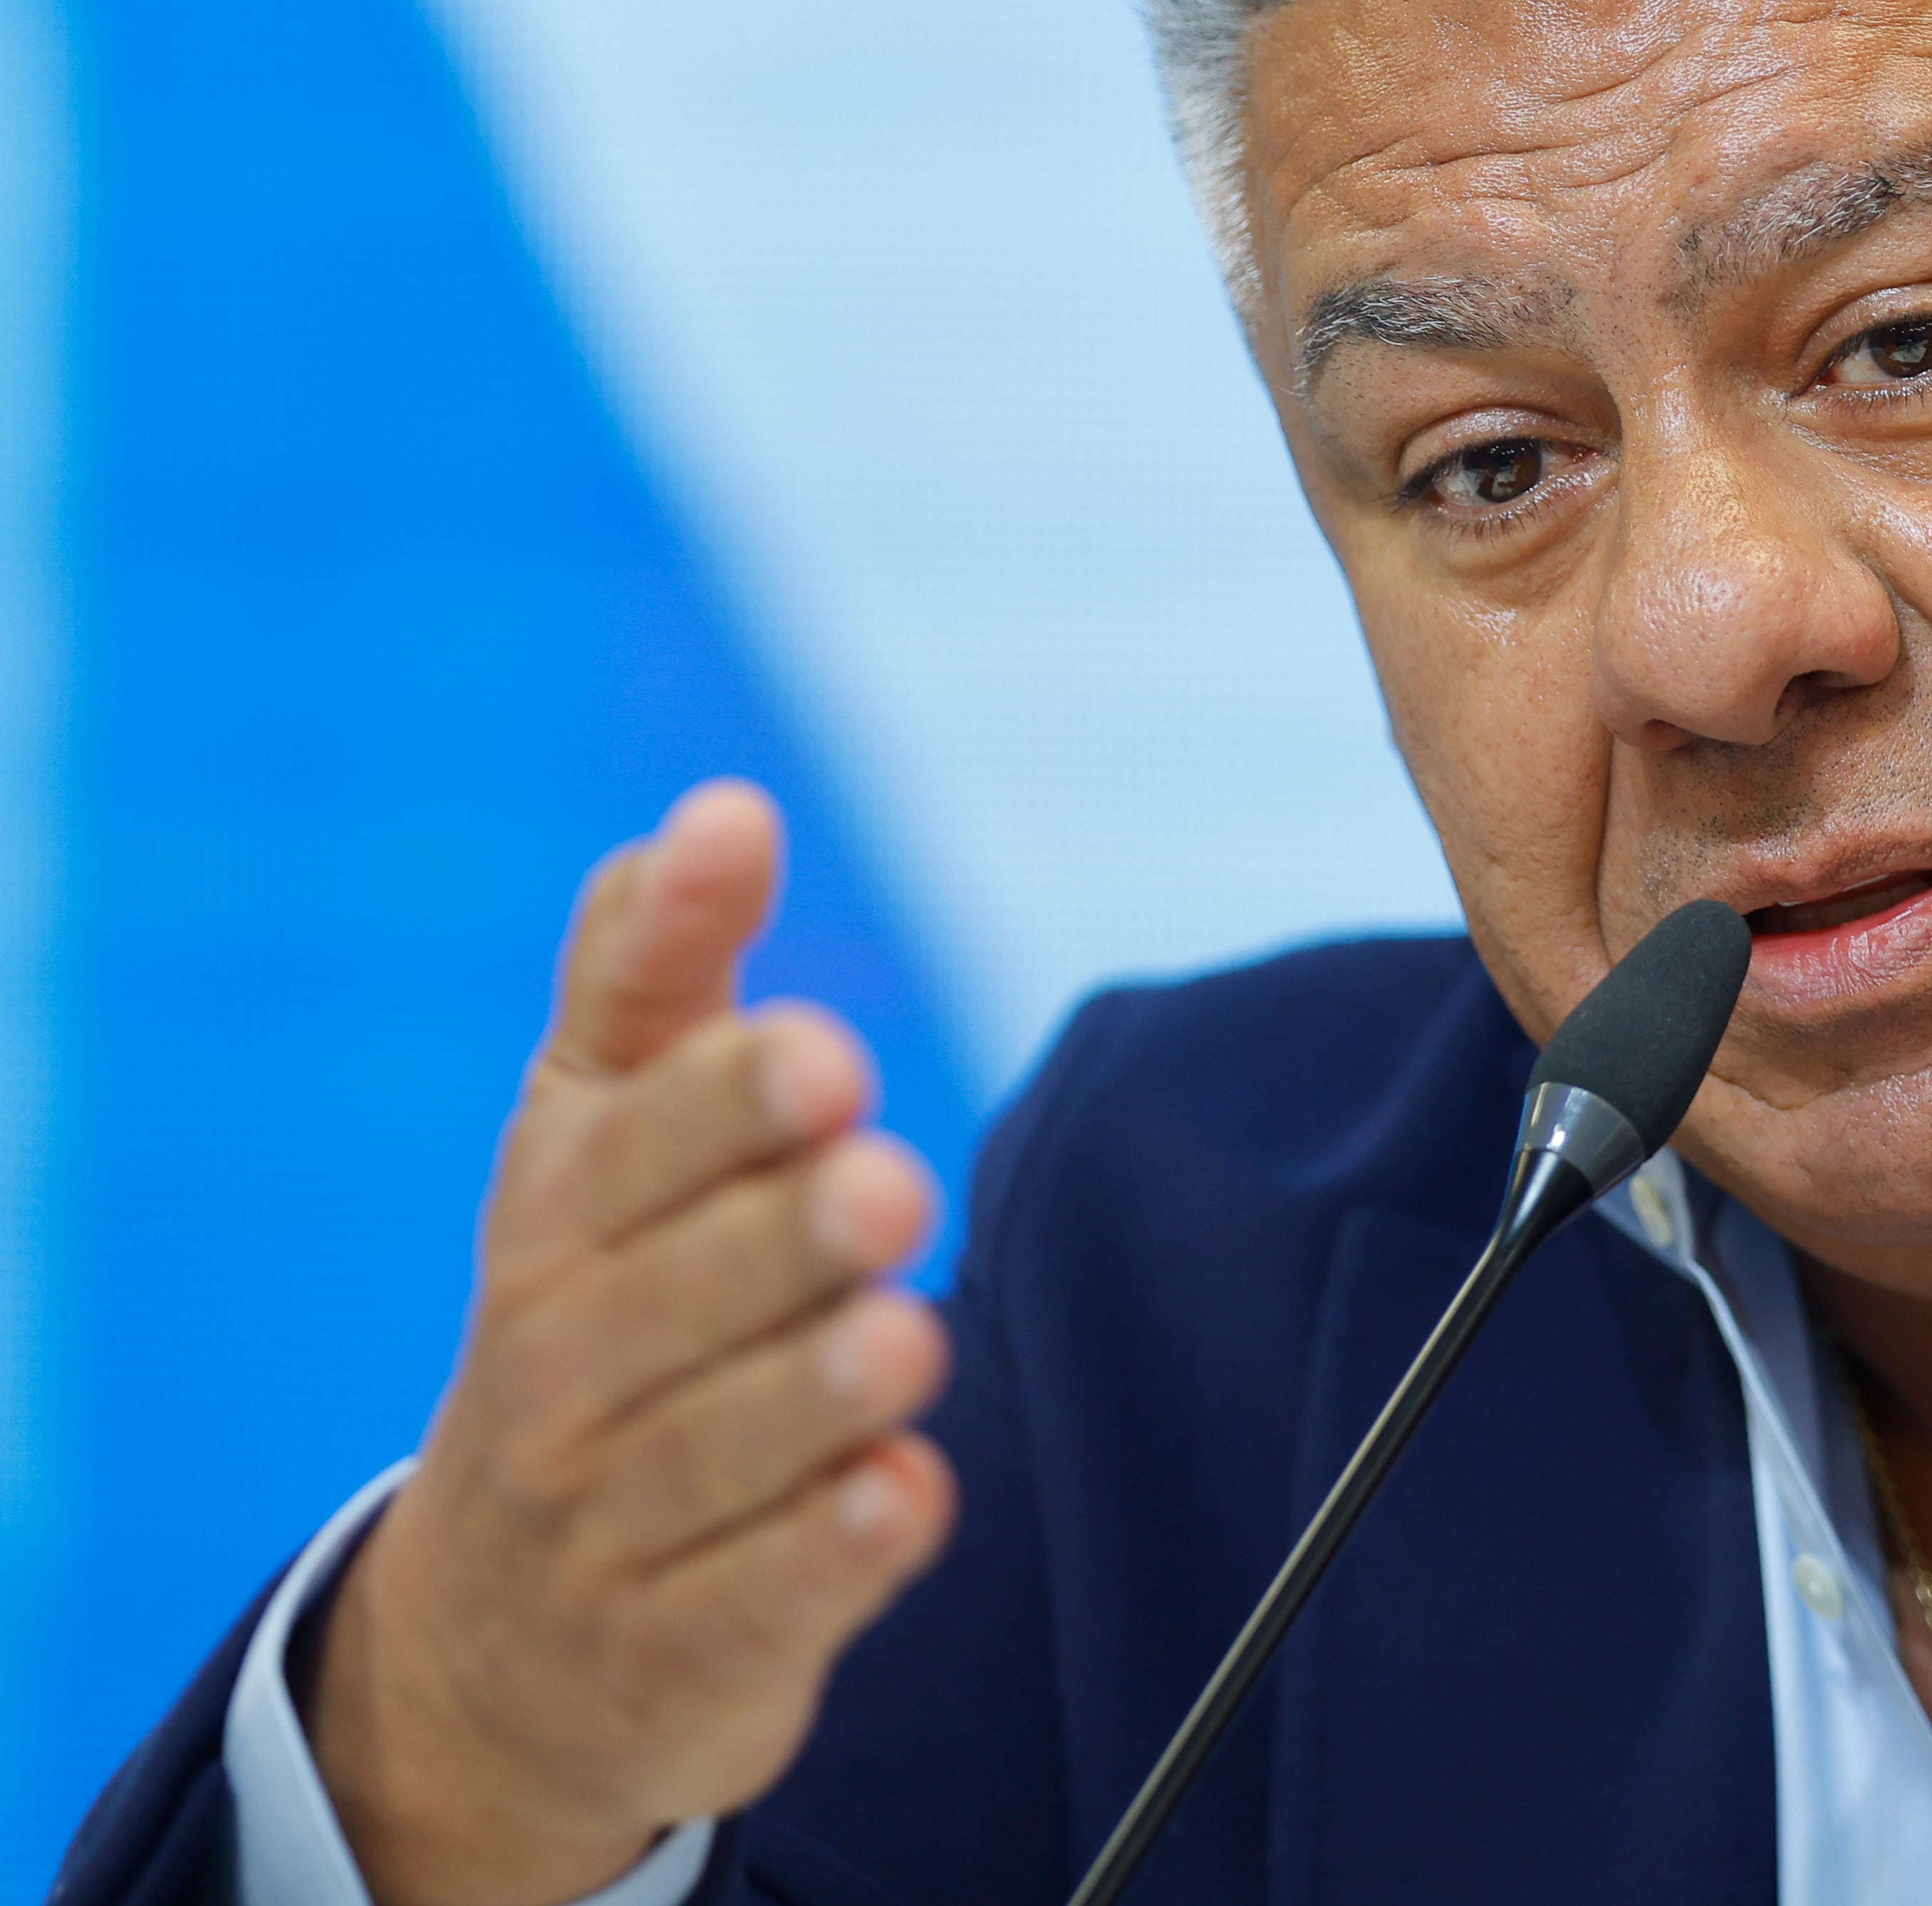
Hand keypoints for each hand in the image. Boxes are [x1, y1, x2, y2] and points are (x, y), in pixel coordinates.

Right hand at [305, 781, 958, 1905]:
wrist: (494, 1646)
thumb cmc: (589, 1316)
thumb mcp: (593, 1132)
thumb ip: (654, 967)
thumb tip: (724, 805)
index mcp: (553, 1217)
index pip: (624, 1145)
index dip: (721, 1096)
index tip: (824, 1046)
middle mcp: (560, 1367)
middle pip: (663, 1300)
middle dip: (774, 1238)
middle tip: (884, 1183)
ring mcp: (604, 1522)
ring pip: (711, 1454)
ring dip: (810, 1394)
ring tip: (906, 1336)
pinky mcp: (670, 1657)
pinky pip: (745, 1606)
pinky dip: (825, 1557)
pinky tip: (902, 1500)